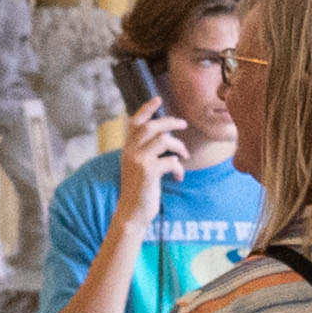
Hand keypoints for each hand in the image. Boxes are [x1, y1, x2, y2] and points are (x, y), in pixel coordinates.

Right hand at [113, 99, 186, 225]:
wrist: (132, 213)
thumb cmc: (139, 190)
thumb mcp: (138, 167)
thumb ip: (146, 152)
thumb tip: (166, 138)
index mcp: (127, 149)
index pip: (134, 122)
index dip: (146, 109)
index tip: (158, 99)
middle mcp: (130, 151)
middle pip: (152, 126)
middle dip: (171, 122)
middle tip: (184, 125)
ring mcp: (139, 160)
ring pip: (164, 140)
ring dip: (179, 146)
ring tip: (183, 157)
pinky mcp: (148, 171)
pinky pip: (171, 160)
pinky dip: (179, 168)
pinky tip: (178, 177)